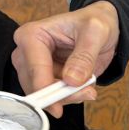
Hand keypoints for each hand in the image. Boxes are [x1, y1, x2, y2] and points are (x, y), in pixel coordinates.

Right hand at [11, 1, 119, 116]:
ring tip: (89, 85)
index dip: (45, 90)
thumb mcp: (96, 32)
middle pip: (35, 86)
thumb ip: (84, 56)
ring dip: (68, 96)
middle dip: (61, 95)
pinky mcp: (44, 78)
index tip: (58, 108)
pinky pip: (53, 97)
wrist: (102, 26)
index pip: (34, 68)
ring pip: (43, 95)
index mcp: (32, 35)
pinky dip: (70, 96)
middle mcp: (26, 52)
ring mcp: (34, 67)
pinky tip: (84, 86)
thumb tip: (71, 80)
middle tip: (86, 92)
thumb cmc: (95, 21)